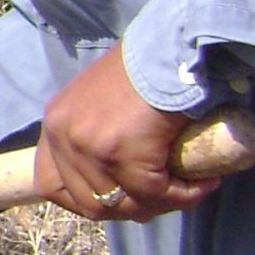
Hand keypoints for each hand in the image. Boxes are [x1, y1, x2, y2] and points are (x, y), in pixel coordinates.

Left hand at [37, 47, 222, 222]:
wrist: (173, 45)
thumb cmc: (147, 67)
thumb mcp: (102, 101)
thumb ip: (96, 132)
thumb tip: (114, 182)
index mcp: (56, 122)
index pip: (52, 185)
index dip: (85, 201)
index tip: (119, 201)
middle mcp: (64, 135)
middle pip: (90, 203)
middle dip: (130, 208)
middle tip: (164, 199)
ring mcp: (90, 146)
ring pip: (124, 204)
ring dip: (160, 204)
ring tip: (186, 189)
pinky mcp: (124, 153)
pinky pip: (155, 193)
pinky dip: (184, 195)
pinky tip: (203, 182)